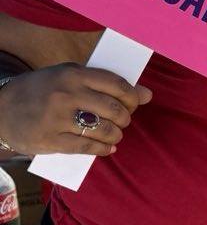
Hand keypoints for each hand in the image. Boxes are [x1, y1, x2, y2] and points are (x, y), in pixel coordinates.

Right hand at [0, 64, 150, 156]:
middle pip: (113, 109)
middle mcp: (66, 94)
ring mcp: (58, 118)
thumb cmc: (41, 91)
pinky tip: (107, 148)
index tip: (134, 102)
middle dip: (126, 118)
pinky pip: (87, 147)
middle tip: (123, 120)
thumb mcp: (68, 77)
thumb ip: (104, 84)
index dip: (132, 96)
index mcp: (73, 74)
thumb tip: (147, 95)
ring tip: (115, 135)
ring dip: (116, 135)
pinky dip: (103, 149)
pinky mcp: (50, 140)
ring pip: (103, 130)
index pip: (116, 84)